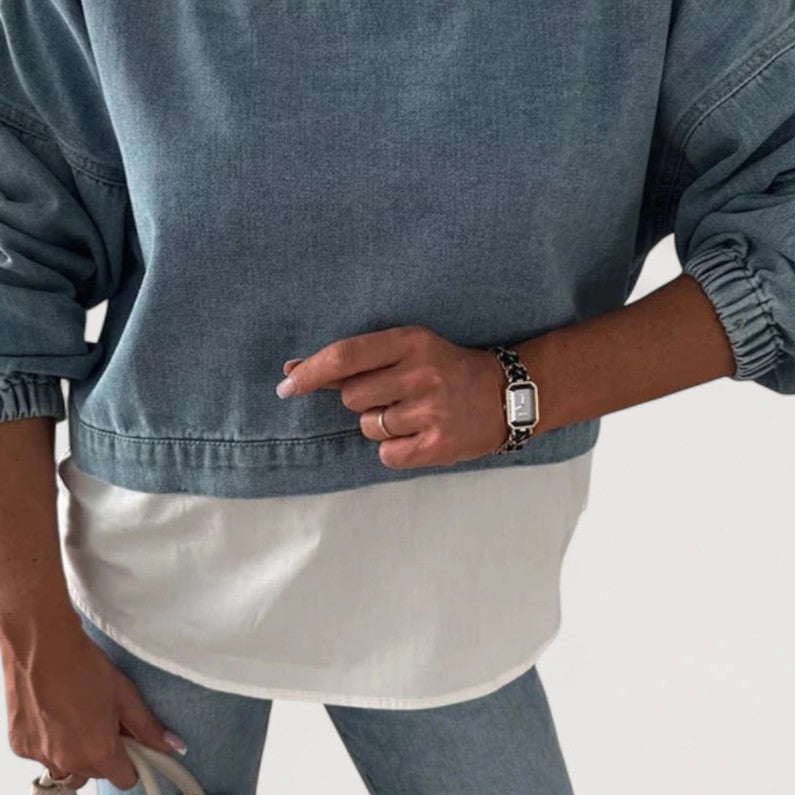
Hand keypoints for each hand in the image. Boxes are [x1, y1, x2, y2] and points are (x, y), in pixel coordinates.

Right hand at [0, 618, 187, 791]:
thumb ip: (148, 727)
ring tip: (77, 718)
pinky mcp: (19, 747)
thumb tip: (171, 745)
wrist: (40, 646)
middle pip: (96, 774)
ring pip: (67, 769)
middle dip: (103, 754)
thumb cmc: (81, 665)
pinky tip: (53, 714)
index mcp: (98, 752)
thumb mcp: (124, 694)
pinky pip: (42, 756)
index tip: (131, 747)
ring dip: (75, 754)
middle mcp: (68, 761)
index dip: (132, 762)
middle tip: (102, 721)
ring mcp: (40, 756)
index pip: (125, 779)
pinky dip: (49, 743)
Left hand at [276, 324, 509, 469]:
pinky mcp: (438, 444)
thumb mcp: (408, 350)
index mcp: (410, 341)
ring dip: (380, 424)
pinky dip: (395, 448)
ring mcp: (431, 410)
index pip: (345, 356)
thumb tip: (291, 372)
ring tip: (413, 414)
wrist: (508, 395)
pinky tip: (419, 434)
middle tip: (395, 395)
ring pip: (368, 426)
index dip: (310, 372)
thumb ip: (353, 362)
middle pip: (352, 397)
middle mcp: (421, 373)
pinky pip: (387, 453)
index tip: (286, 385)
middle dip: (362, 400)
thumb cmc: (446, 369)